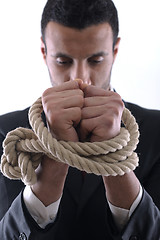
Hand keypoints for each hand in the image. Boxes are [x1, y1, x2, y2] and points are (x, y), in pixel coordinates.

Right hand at [31, 80, 83, 205]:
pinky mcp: (56, 116)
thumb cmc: (71, 124)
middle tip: (71, 118)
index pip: (76, 84)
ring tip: (72, 122)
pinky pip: (79, 111)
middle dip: (79, 106)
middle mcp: (46, 97)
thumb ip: (75, 90)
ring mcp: (50, 106)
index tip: (70, 111)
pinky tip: (71, 127)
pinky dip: (79, 120)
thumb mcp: (72, 104)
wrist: (65, 145)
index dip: (78, 99)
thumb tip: (82, 81)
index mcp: (49, 92)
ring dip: (80, 113)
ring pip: (80, 100)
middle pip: (79, 91)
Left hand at [79, 84, 123, 141]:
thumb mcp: (90, 110)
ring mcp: (113, 110)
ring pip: (81, 112)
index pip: (85, 91)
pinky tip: (91, 136)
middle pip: (82, 102)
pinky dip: (83, 132)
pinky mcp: (108, 120)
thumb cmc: (94, 131)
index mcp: (112, 95)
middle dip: (79, 117)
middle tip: (88, 127)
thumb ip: (85, 95)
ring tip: (89, 132)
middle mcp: (116, 100)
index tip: (87, 117)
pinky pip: (84, 122)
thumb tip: (77, 81)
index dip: (80, 107)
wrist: (103, 154)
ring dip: (80, 125)